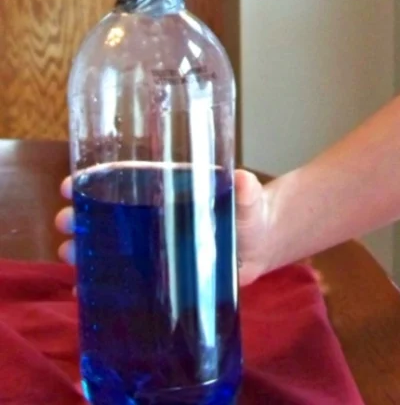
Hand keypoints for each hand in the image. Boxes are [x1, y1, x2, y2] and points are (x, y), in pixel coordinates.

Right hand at [55, 168, 271, 286]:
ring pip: (112, 242)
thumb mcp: (248, 199)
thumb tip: (242, 179)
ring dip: (85, 247)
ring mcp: (156, 244)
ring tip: (68, 254)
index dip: (100, 180)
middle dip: (83, 215)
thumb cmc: (251, 214)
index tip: (73, 184)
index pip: (130, 178)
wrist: (263, 247)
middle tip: (64, 222)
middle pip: (112, 210)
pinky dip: (101, 283)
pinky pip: (124, 276)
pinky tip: (83, 292)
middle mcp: (158, 214)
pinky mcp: (160, 273)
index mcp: (172, 188)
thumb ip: (246, 190)